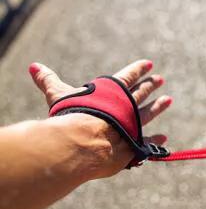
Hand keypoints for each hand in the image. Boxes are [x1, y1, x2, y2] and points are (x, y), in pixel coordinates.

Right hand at [28, 60, 171, 146]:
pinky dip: (155, 140)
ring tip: (168, 100)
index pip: (127, 76)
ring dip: (158, 107)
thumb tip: (33, 66)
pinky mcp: (133, 144)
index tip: (149, 63)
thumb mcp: (58, 95)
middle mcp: (127, 107)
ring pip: (148, 114)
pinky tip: (164, 138)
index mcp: (112, 92)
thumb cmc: (71, 116)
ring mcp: (132, 125)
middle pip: (141, 94)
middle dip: (150, 85)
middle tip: (160, 79)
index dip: (137, 69)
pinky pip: (146, 142)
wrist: (83, 143)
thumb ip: (48, 81)